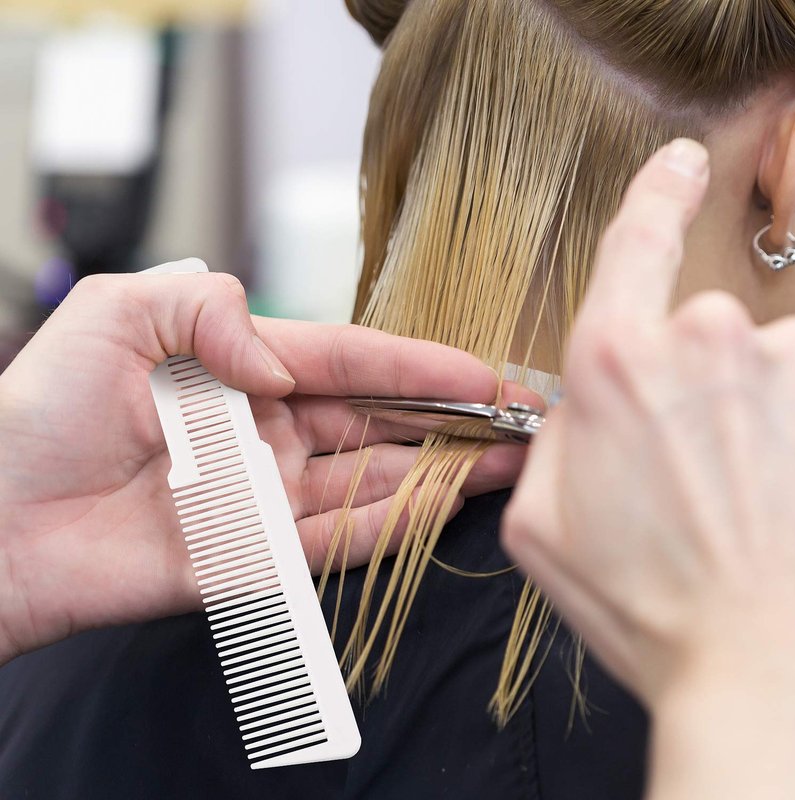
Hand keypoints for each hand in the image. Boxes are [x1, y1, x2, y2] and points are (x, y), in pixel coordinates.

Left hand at [0, 267, 525, 664]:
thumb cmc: (40, 411)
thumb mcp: (119, 313)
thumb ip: (211, 308)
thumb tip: (282, 361)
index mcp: (247, 371)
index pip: (354, 363)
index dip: (421, 366)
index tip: (483, 372)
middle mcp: (271, 433)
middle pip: (380, 422)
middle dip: (450, 420)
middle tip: (518, 420)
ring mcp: (269, 498)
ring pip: (374, 482)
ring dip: (438, 473)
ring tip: (503, 462)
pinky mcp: (259, 559)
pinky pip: (340, 541)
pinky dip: (393, 526)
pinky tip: (441, 507)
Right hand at [502, 141, 794, 796]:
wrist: (749, 660)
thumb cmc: (635, 594)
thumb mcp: (539, 518)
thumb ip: (553, 437)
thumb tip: (579, 405)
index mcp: (614, 365)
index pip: (638, 239)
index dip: (658, 193)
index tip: (679, 167)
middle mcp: (699, 344)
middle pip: (689, 321)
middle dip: (676, 378)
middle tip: (671, 468)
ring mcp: (775, 369)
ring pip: (749, 358)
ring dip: (735, 407)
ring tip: (726, 491)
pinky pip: (791, 383)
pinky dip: (777, 422)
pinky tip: (764, 484)